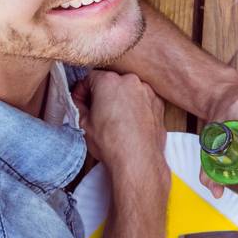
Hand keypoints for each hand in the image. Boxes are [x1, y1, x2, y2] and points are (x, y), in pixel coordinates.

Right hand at [73, 71, 169, 191]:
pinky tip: (130, 122)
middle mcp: (131, 81)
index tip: (81, 101)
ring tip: (115, 119)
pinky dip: (136, 106)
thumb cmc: (112, 143)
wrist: (138, 159)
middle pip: (111, 81)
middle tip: (96, 111)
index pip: (90, 77)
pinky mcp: (158, 103)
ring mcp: (147, 91)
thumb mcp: (85, 124)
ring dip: (120, 99)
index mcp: (109, 81)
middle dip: (102, 94)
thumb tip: (79, 102)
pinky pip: (143, 99)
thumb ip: (80, 107)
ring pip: (129, 89)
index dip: (82, 90)